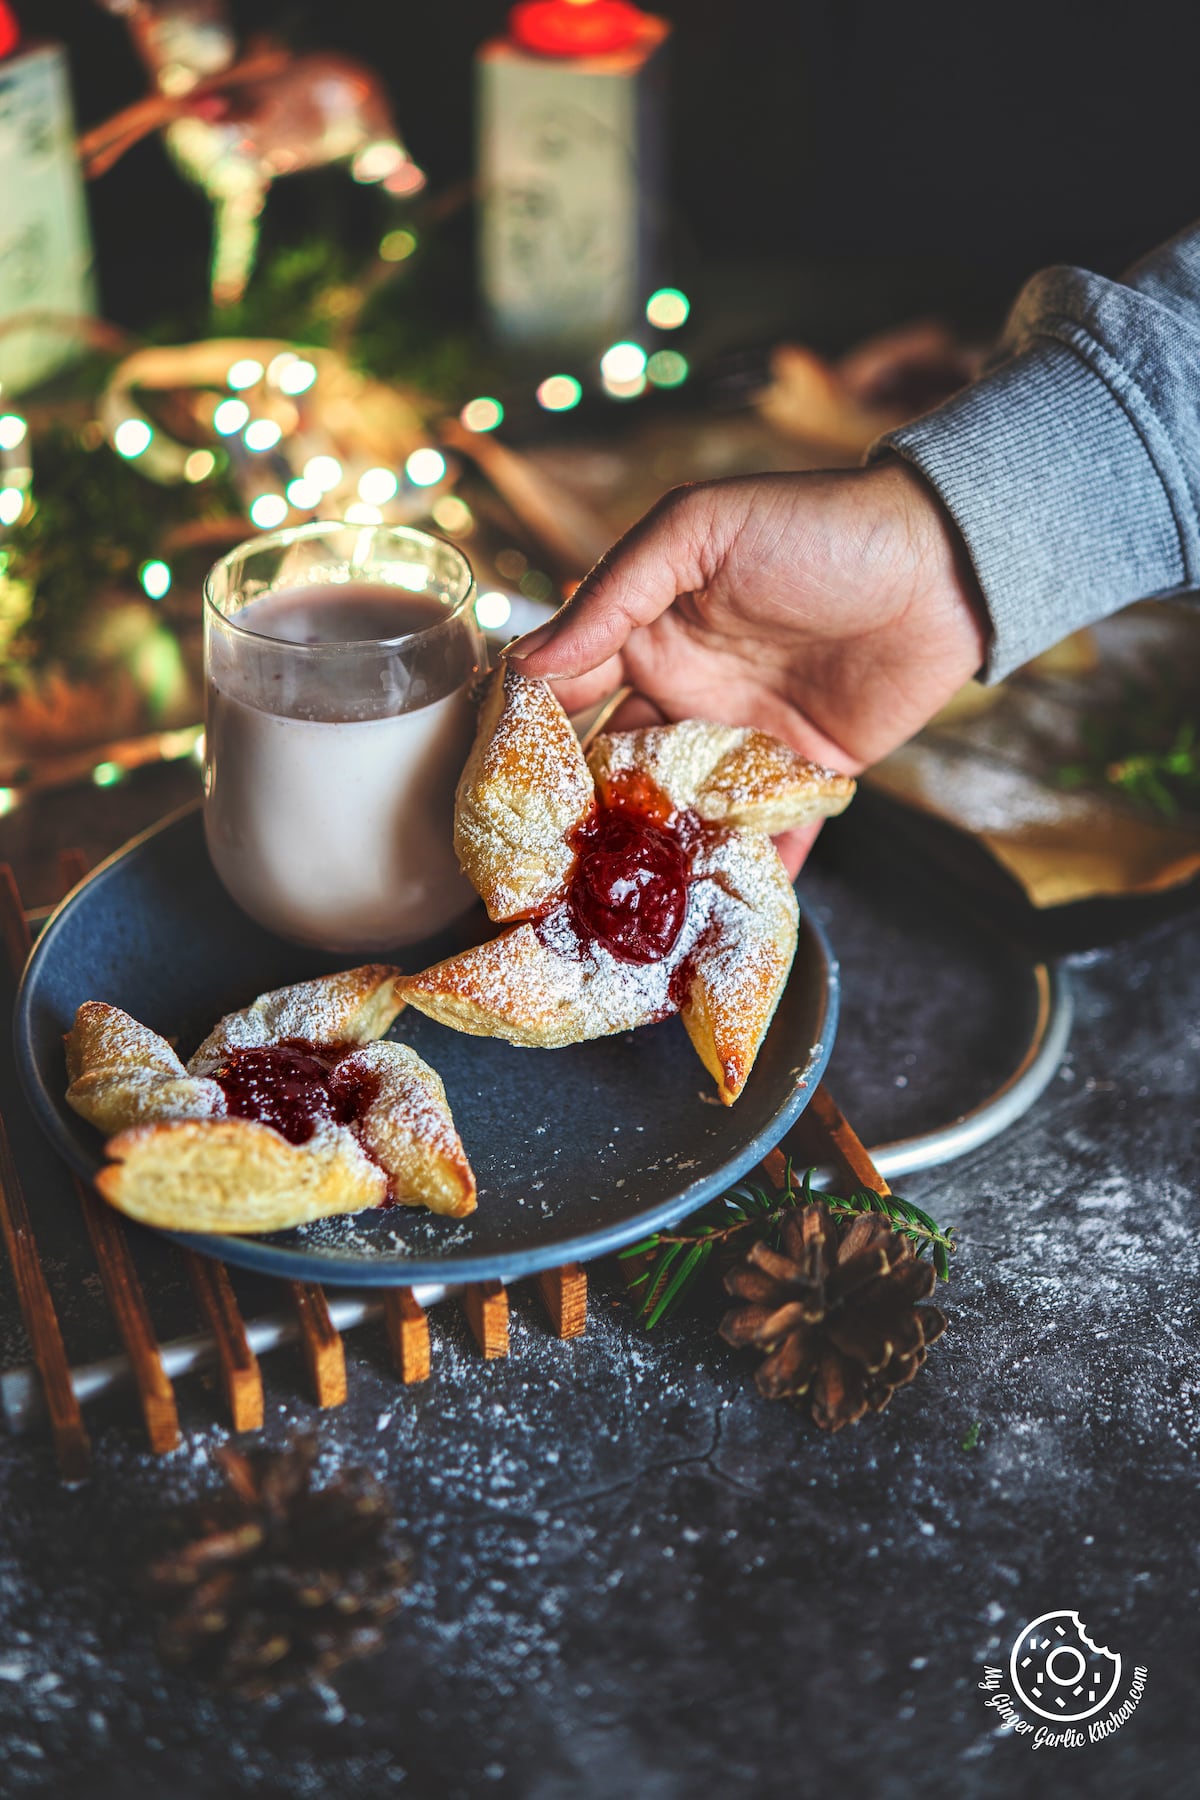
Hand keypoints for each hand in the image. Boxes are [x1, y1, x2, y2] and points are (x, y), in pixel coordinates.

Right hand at [511, 459, 987, 872]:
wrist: (944, 564)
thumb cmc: (818, 526)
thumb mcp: (699, 531)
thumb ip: (613, 595)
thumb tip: (526, 662)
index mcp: (650, 637)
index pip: (569, 695)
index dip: (529, 739)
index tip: (491, 793)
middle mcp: (687, 697)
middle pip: (615, 771)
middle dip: (580, 819)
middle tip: (540, 873)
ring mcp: (744, 744)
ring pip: (680, 814)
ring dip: (650, 857)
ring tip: (611, 912)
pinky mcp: (805, 782)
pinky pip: (766, 840)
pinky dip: (741, 879)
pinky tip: (706, 923)